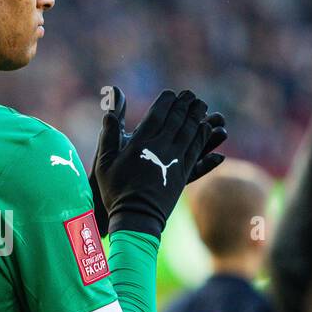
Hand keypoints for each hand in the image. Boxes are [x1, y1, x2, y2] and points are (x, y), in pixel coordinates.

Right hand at [90, 86, 227, 238]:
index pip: (158, 114)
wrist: (135, 217)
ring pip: (190, 133)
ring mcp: (174, 161)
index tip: (172, 94)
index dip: (167, 101)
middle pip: (178, 120)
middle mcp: (160, 149)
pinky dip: (203, 138)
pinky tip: (207, 130)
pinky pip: (197, 150)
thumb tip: (108, 110)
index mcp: (140, 143)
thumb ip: (109, 132)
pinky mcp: (183, 174)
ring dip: (198, 117)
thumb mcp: (104, 160)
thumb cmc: (115, 190)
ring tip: (202, 107)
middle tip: (192, 96)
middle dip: (185, 105)